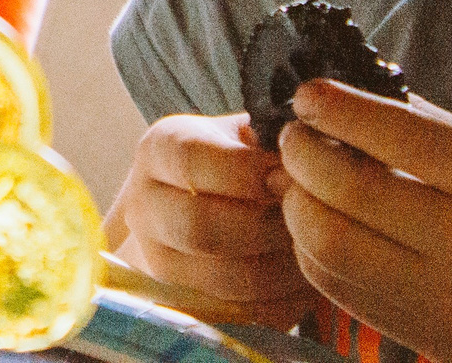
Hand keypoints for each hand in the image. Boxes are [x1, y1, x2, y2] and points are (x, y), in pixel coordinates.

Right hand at [105, 112, 312, 328]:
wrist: (203, 205)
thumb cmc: (239, 164)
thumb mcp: (246, 137)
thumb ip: (269, 141)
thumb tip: (295, 168)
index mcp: (159, 150)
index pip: (190, 161)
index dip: (246, 173)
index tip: (287, 177)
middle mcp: (144, 205)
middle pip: (199, 228)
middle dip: (265, 229)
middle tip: (302, 221)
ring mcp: (157, 258)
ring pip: (223, 279)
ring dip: (280, 269)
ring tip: (306, 250)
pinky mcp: (182, 301)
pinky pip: (239, 314)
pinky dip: (280, 300)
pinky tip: (296, 278)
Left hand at [274, 79, 451, 362]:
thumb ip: (423, 127)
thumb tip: (341, 94)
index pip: (403, 138)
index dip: (339, 109)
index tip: (307, 95)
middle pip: (348, 189)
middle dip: (301, 151)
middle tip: (295, 135)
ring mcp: (434, 293)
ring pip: (325, 238)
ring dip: (295, 198)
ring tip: (302, 178)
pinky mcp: (402, 325)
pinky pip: (326, 278)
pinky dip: (305, 241)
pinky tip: (319, 220)